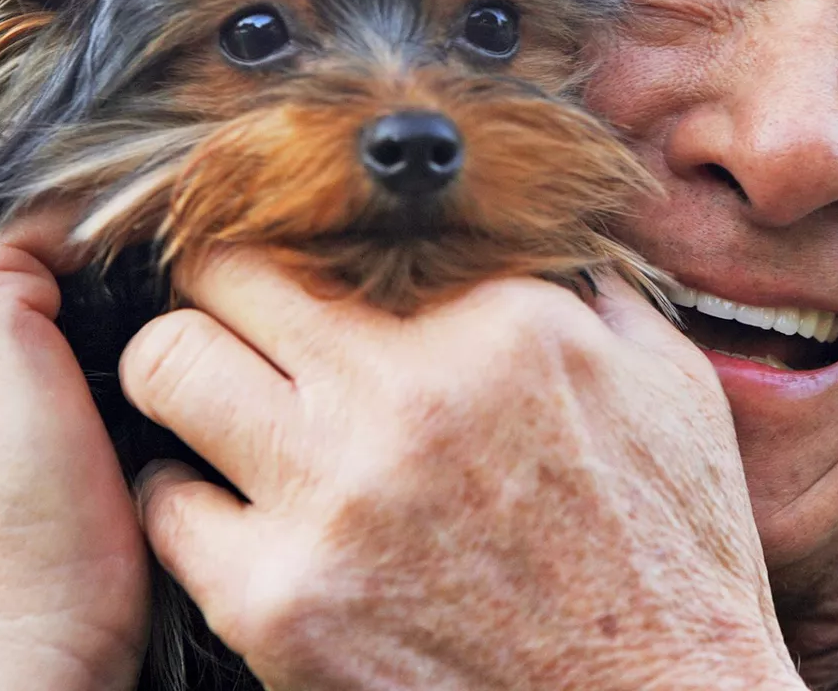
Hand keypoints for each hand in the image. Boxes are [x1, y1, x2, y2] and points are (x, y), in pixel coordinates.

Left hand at [123, 253, 806, 690]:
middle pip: (222, 274)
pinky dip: (191, 502)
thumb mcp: (669, 389)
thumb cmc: (673, 565)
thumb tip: (545, 247)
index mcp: (499, 326)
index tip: (299, 261)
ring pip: (164, 366)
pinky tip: (239, 514)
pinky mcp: (283, 605)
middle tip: (230, 314)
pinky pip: (170, 510)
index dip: (313, 242)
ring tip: (216, 405)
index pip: (344, 232)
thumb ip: (594, 299)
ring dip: (184, 377)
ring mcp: (333, 499)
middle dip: (219, 285)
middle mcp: (404, 395)